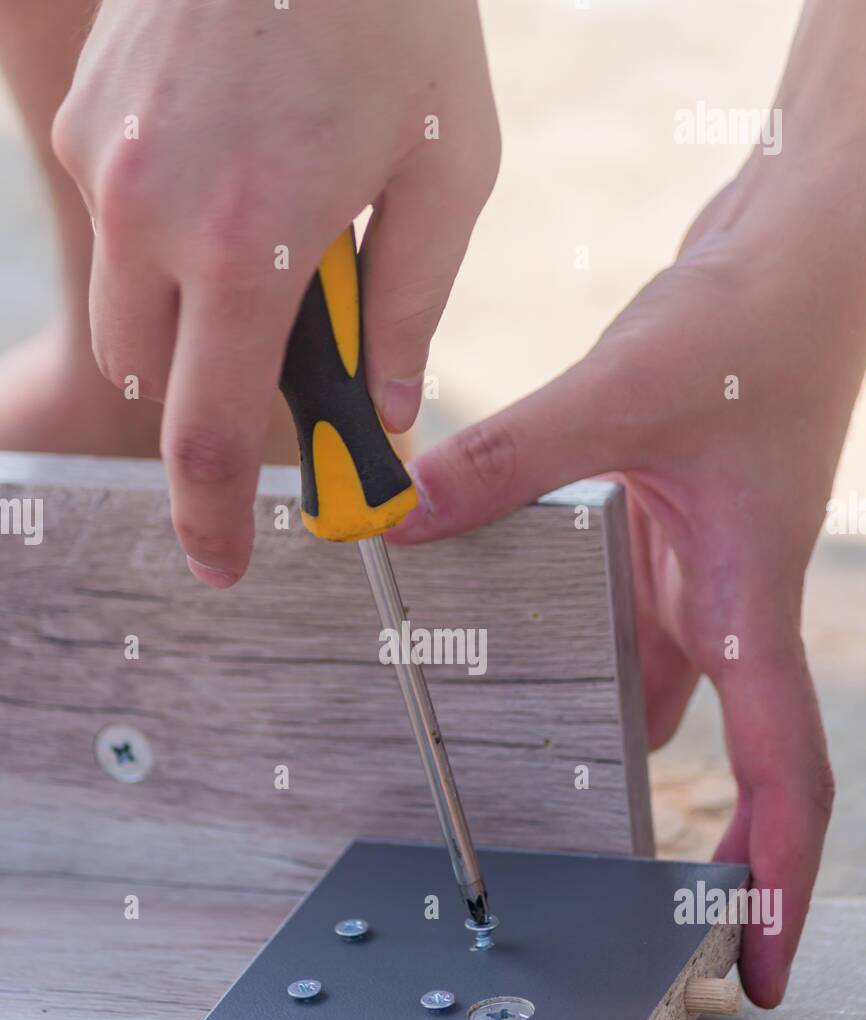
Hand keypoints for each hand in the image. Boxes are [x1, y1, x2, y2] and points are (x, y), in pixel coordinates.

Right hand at [52, 0, 498, 584]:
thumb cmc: (402, 20)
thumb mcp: (448, 176)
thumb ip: (412, 312)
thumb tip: (386, 415)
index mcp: (249, 250)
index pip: (208, 441)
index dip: (215, 518)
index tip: (225, 561)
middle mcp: (151, 215)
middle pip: (157, 385)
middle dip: (215, 396)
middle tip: (292, 348)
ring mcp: (103, 160)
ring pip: (130, 310)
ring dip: (191, 319)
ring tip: (274, 232)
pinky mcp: (83, 116)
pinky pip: (118, 224)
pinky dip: (167, 240)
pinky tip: (233, 167)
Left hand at [392, 159, 863, 1006]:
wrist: (796, 253)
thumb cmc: (753, 322)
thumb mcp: (623, 394)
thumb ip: (507, 459)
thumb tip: (395, 512)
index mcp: (750, 605)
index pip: (784, 776)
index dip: (772, 881)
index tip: (754, 966)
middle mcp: (729, 608)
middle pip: (728, 767)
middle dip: (701, 855)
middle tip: (645, 931)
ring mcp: (698, 576)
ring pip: (660, 701)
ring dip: (619, 761)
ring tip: (558, 829)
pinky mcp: (665, 534)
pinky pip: (622, 628)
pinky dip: (578, 662)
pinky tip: (517, 677)